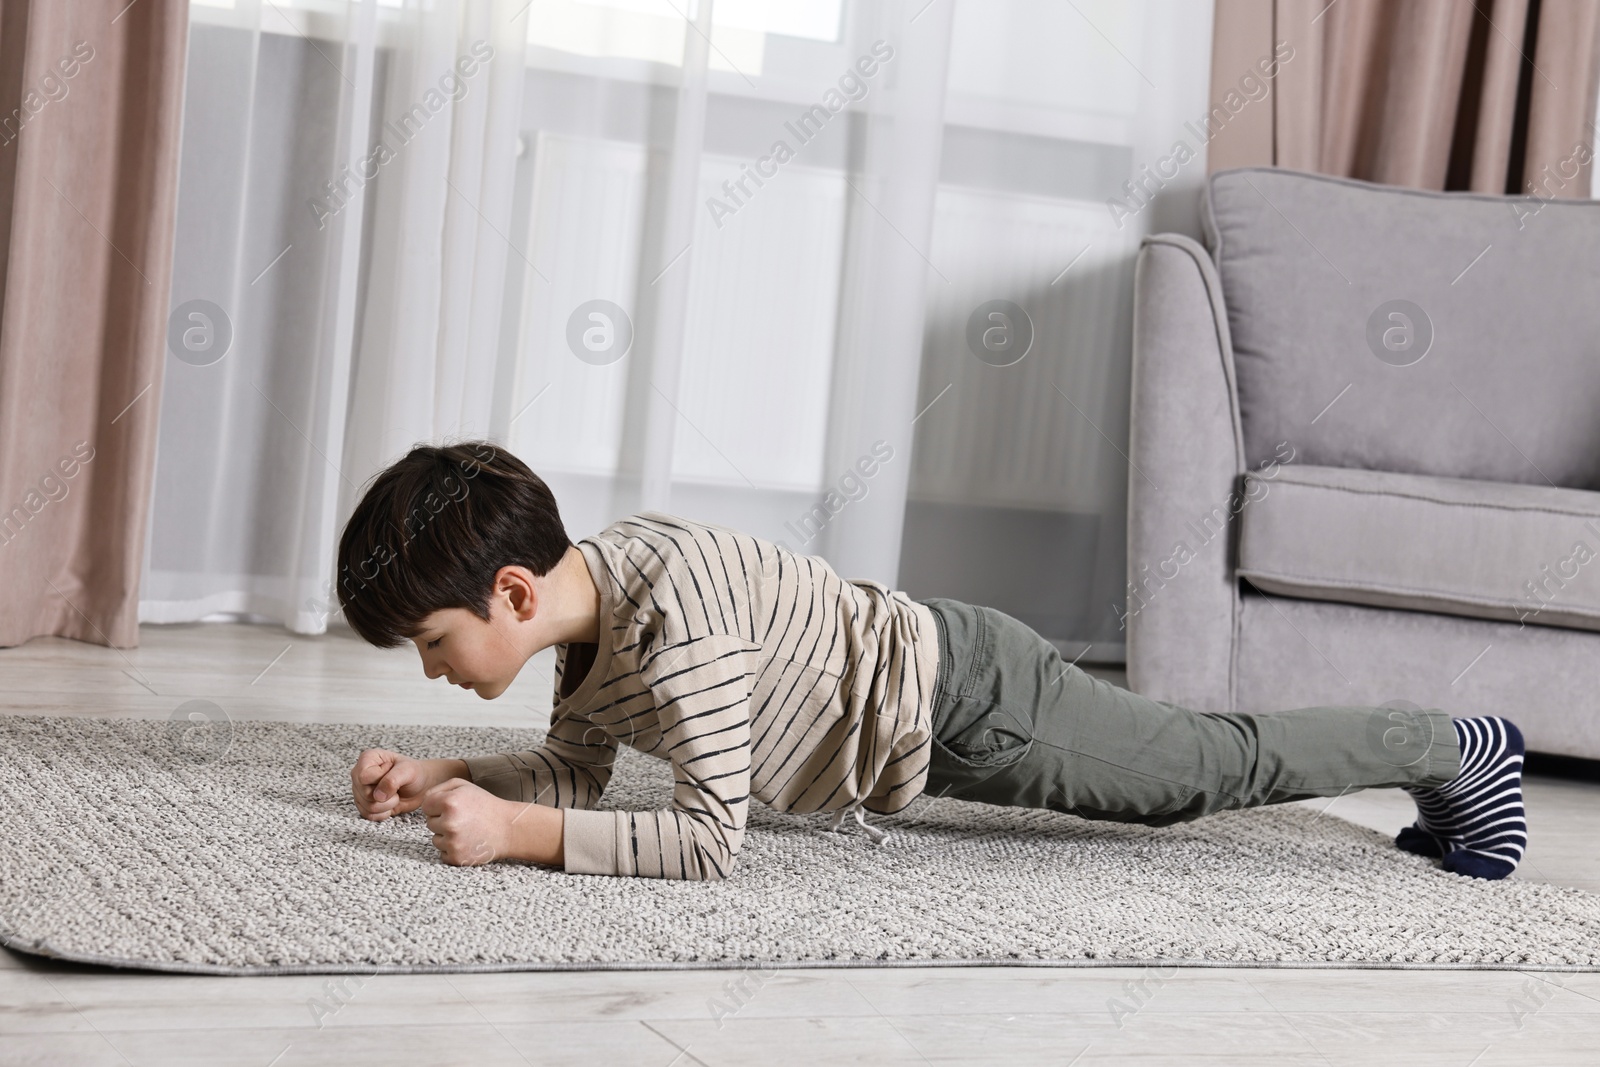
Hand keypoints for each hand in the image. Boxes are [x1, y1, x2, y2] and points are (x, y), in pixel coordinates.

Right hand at [351, 749, 465, 821]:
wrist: (421, 786)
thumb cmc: (414, 773)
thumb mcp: (408, 771)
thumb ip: (392, 780)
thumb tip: (377, 796)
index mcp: (368, 758)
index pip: (363, 776)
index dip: (380, 779)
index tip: (392, 772)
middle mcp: (359, 774)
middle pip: (364, 793)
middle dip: (385, 795)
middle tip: (397, 788)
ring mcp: (360, 791)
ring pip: (366, 806)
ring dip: (386, 805)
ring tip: (396, 795)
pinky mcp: (364, 805)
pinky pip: (368, 815)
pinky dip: (383, 813)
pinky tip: (391, 804)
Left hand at [419, 778, 562, 866]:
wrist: (509, 828)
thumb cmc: (485, 805)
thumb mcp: (464, 786)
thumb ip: (439, 788)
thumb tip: (423, 802)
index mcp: (449, 802)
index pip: (426, 806)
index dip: (439, 805)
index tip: (454, 807)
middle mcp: (449, 823)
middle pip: (430, 823)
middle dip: (443, 820)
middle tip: (464, 818)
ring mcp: (453, 842)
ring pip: (435, 840)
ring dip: (446, 836)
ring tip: (466, 830)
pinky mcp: (457, 858)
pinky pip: (442, 853)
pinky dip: (452, 849)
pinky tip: (467, 842)